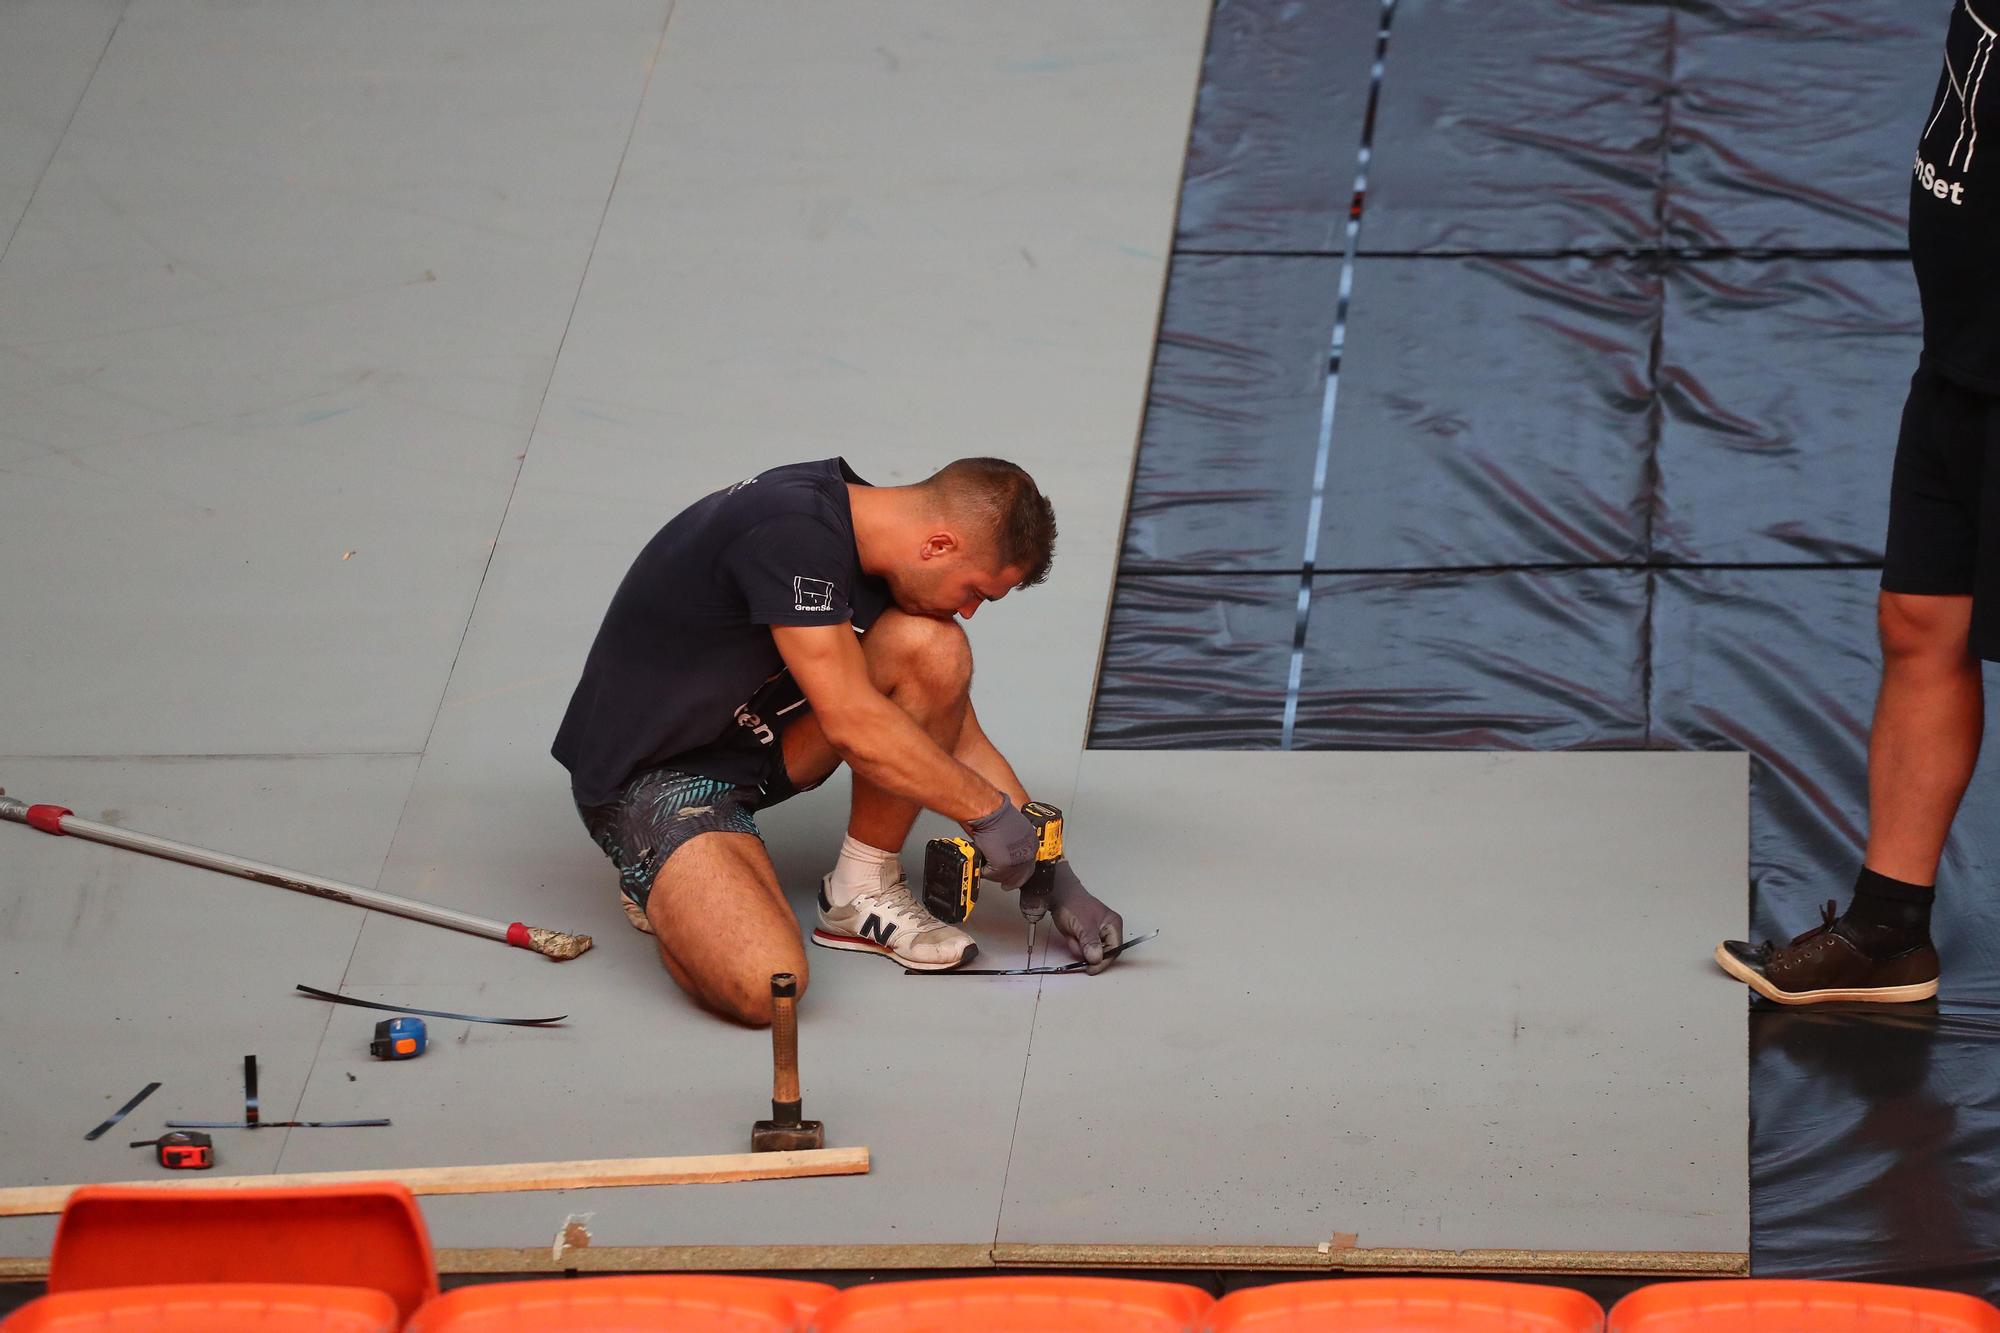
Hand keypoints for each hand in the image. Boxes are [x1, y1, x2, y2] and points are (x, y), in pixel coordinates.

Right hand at [962, 795, 1036, 889]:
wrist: (989, 811)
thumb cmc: (997, 814)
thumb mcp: (1014, 829)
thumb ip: (1015, 843)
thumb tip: (1009, 852)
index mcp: (1032, 843)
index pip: (1029, 865)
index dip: (1019, 871)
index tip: (1013, 873)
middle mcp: (1027, 853)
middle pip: (1019, 876)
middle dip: (1010, 880)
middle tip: (1005, 884)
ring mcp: (1016, 861)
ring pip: (1004, 877)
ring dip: (995, 873)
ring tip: (988, 864)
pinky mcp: (1002, 866)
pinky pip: (991, 874)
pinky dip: (984, 869)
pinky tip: (983, 858)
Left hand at [1043, 857, 1122, 974]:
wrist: (1058, 896)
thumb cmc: (1073, 904)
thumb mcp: (1083, 925)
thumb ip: (1091, 942)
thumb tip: (1096, 959)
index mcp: (1113, 925)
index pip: (1114, 950)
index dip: (1104, 961)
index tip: (1091, 969)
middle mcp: (1107, 931)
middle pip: (1103, 954)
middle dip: (1087, 952)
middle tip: (1077, 945)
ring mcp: (1096, 935)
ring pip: (1090, 953)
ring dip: (1079, 948)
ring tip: (1073, 934)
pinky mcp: (1085, 937)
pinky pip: (1082, 950)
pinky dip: (1074, 945)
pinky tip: (1071, 935)